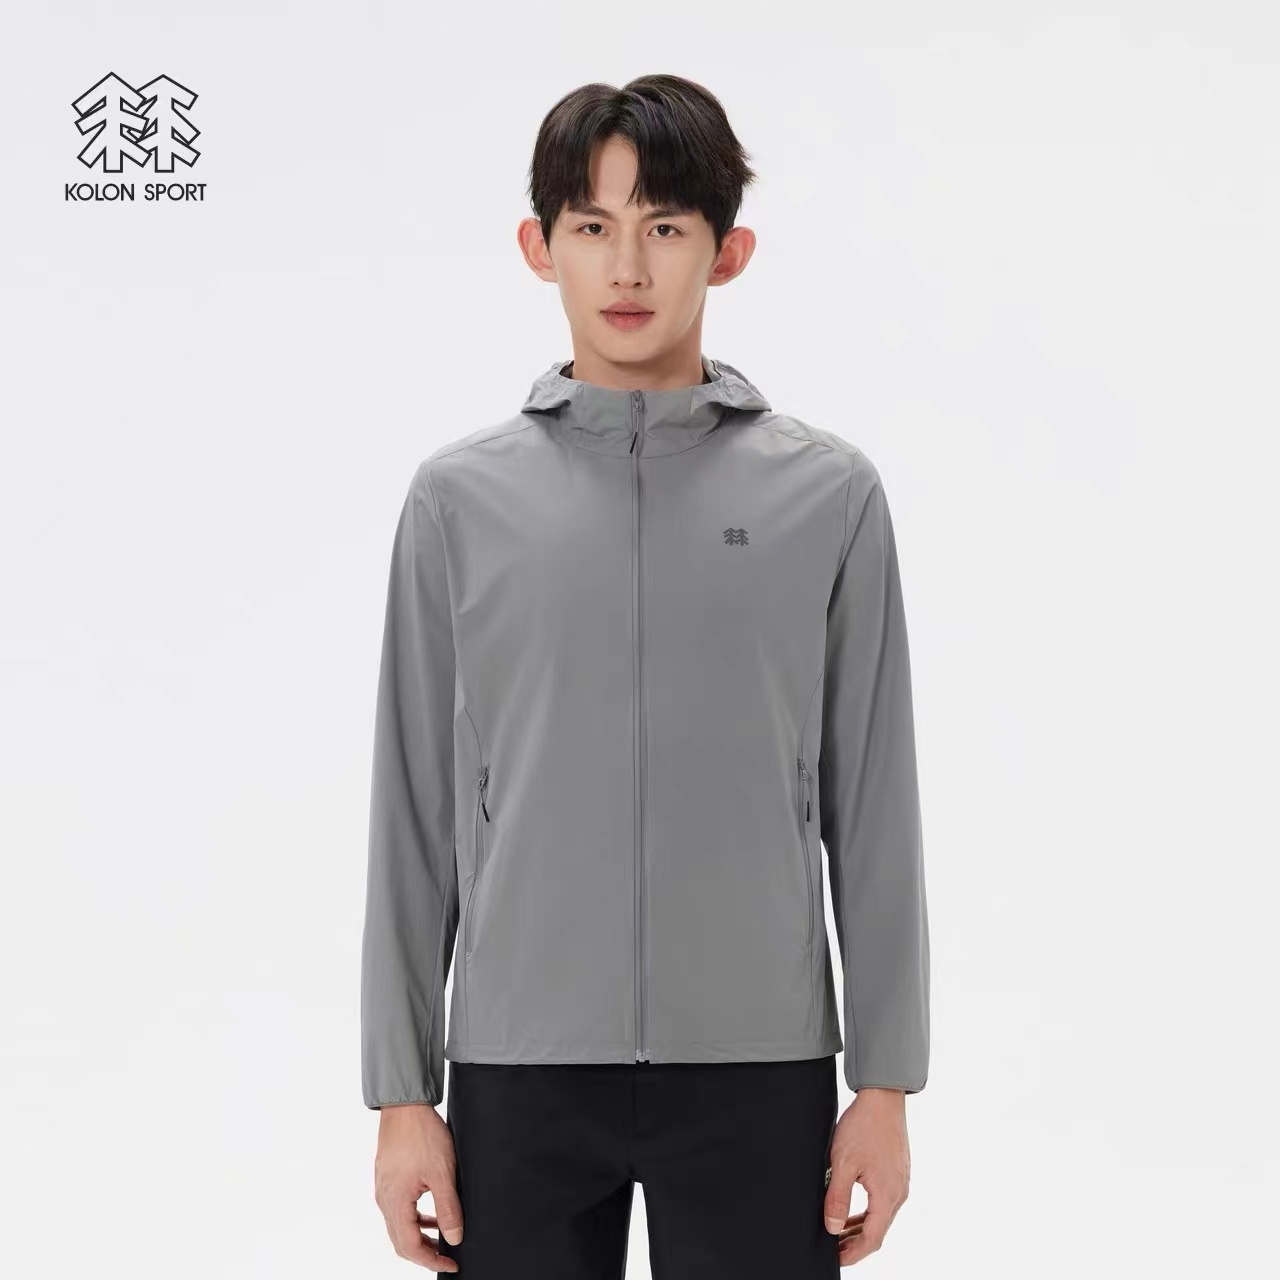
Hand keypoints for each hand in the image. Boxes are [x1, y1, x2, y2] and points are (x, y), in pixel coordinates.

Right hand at [373, 1103, 463, 1271]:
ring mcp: (384, 1189)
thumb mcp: (442, 1173)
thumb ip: (448, 1208)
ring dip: (420, 1236)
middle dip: (425, 1253)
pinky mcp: (388, 1178)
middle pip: (401, 1241)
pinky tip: (432, 1214)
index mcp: (395, 1203)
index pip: (410, 1247)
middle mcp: (385, 1200)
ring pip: (400, 1226)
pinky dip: (416, 1218)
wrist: (404, 1105)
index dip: (431, 1260)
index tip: (451, 1264)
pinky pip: (400, 1209)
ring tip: (443, 1236)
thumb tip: (455, 1236)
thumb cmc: (421, 1134)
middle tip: (447, 1256)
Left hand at [823, 1088, 910, 1265]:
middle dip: (855, 1243)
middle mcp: (898, 1193)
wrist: (883, 1098)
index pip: (872, 1239)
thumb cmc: (863, 1127)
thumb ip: (838, 1198)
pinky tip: (852, 1209)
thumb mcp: (843, 1163)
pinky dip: (868, 1211)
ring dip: (861, 1227)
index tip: (836, 1259)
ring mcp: (900, 1182)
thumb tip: (833, 1228)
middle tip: (834, 1248)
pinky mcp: (897, 1171)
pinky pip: (883, 1201)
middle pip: (878, 1230)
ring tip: (839, 1232)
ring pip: (881, 1216)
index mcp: (887, 1195)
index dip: (853, 1253)